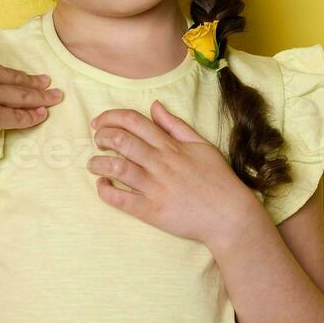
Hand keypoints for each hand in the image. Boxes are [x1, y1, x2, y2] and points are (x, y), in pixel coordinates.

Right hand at [0, 49, 63, 154]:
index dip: (17, 74)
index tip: (29, 76)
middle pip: (15, 80)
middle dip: (36, 83)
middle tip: (51, 84)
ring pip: (22, 97)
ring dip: (42, 98)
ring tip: (56, 99)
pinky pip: (18, 116)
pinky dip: (32, 116)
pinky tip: (42, 115)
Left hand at [87, 100, 260, 244]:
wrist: (230, 216)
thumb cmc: (218, 180)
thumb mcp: (201, 145)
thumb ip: (176, 125)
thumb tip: (154, 106)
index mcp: (171, 145)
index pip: (134, 121)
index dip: (110, 118)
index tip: (99, 122)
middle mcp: (161, 163)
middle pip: (121, 140)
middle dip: (101, 137)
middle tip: (97, 142)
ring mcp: (155, 187)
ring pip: (117, 167)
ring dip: (98, 163)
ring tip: (93, 164)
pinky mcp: (152, 211)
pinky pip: (121, 199)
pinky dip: (105, 191)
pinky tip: (102, 186)